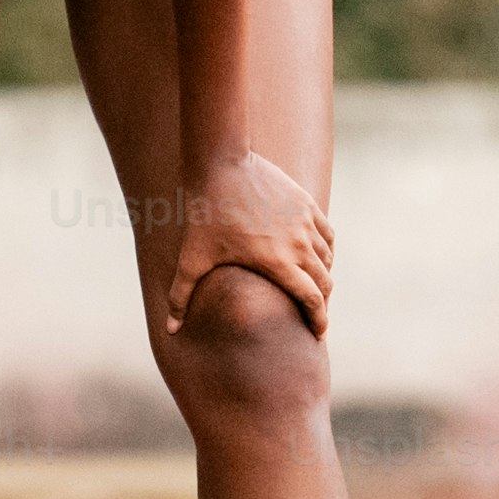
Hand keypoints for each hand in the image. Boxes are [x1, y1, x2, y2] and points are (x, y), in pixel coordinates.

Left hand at [159, 151, 331, 339]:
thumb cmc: (204, 213)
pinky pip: (328, 234)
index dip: (319, 320)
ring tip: (313, 287)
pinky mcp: (306, 204)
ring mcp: (305, 222)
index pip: (311, 299)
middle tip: (315, 316)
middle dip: (322, 303)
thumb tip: (171, 330)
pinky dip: (327, 250)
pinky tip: (318, 256)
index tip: (318, 335)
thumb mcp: (191, 257)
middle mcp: (298, 243)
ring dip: (323, 276)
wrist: (221, 164)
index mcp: (277, 262)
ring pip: (327, 258)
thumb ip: (180, 296)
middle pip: (324, 282)